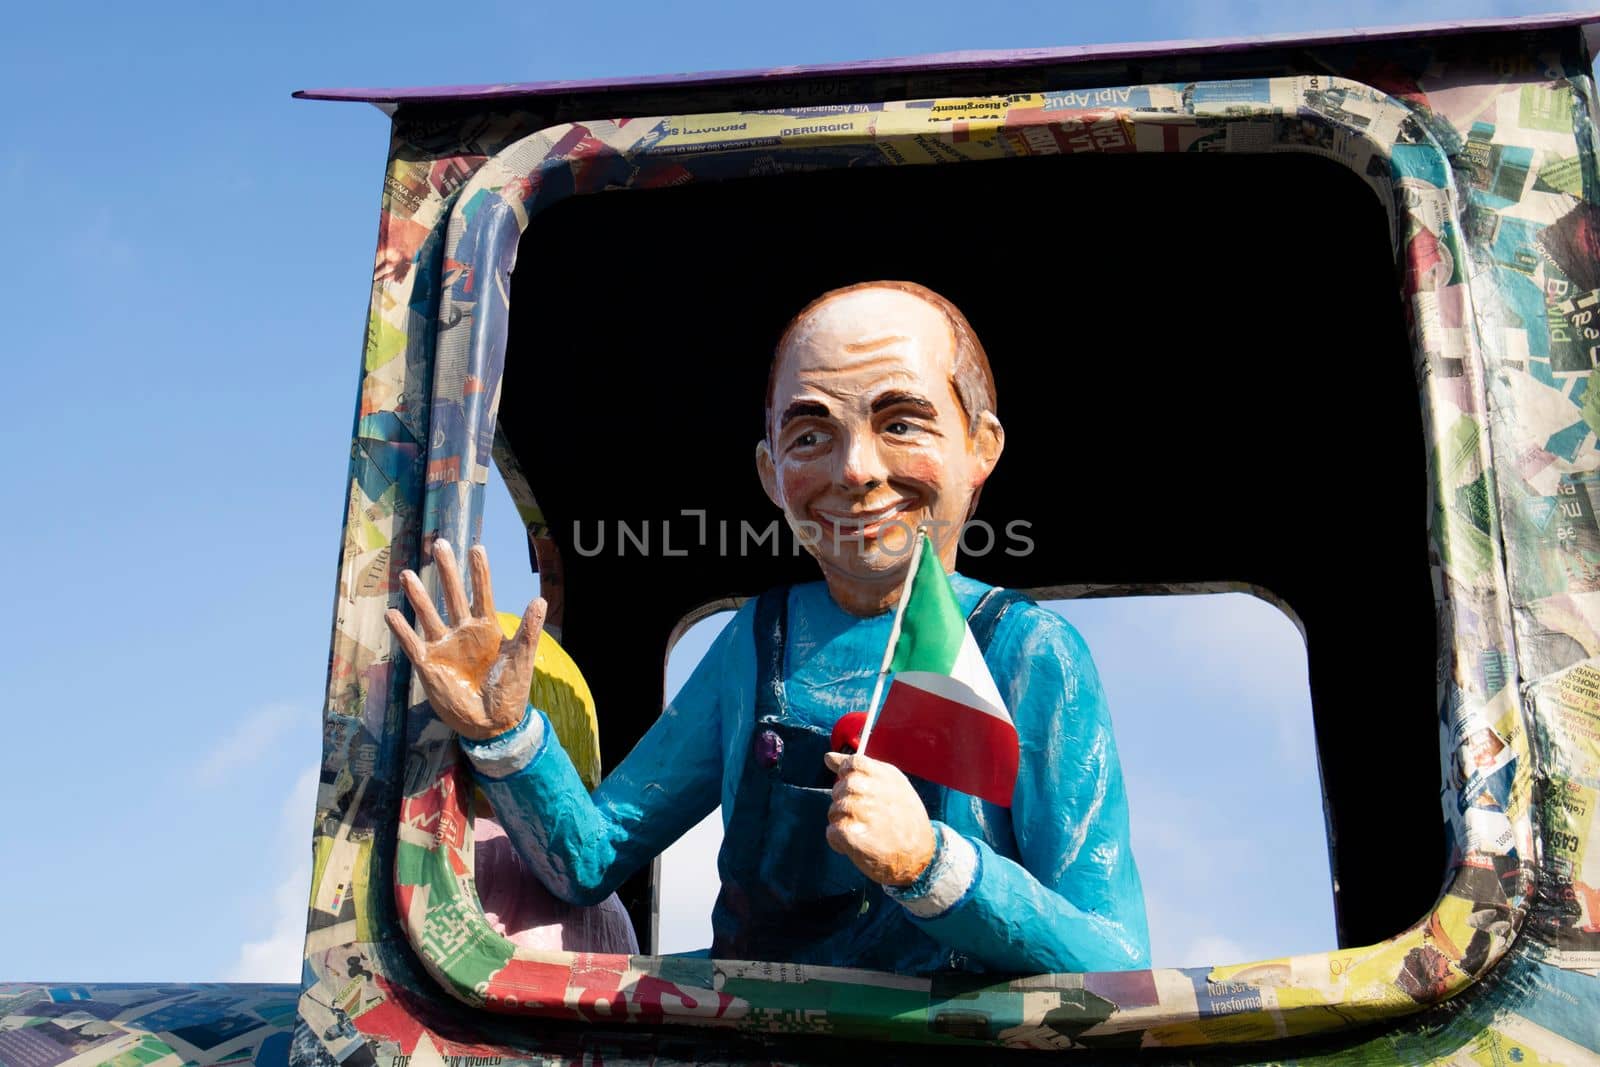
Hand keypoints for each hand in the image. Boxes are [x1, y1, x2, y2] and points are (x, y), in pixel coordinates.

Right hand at [385, 539, 545, 740]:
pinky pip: (412, 644)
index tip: (477, 548)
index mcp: (488, 629)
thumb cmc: (510, 691)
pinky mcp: (429, 665)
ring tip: (408, 573)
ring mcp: (444, 647)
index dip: (480, 573)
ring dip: (419, 596)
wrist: (492, 723)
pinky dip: (402, 630)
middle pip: (453, 595)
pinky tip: (392, 613)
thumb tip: (539, 600)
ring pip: (429, 615)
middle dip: (447, 571)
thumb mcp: (522, 658)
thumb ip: (529, 631)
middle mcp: (463, 632)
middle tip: (440, 544)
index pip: (483, 594)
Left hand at [823, 753, 936, 886]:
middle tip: (863, 817)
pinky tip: (855, 844)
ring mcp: (863, 813)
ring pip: (834, 811)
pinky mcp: (854, 837)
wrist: (920, 856)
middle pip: (839, 788)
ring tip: (862, 831)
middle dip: (844, 803)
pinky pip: (832, 832)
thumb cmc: (904, 818)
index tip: (856, 789)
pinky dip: (839, 842)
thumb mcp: (891, 785)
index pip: (852, 763)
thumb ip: (859, 770)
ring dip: (842, 823)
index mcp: (884, 776)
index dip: (847, 775)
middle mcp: (873, 791)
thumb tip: (828, 757)